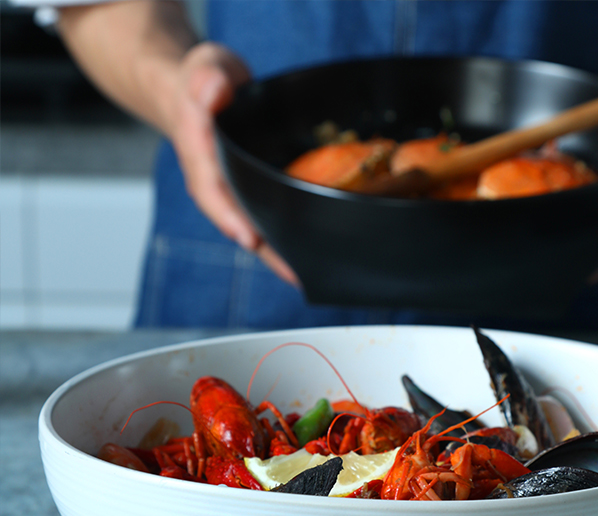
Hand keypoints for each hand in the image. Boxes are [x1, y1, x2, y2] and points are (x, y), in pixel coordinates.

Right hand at [169, 43, 300, 285]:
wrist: (200, 91)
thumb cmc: (204, 81)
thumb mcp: (205, 67)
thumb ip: (207, 78)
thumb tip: (212, 90)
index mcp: (200, 154)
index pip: (211, 190)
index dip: (230, 215)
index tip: (250, 238)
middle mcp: (215, 182)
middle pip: (237, 223)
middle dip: (265, 250)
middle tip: (294, 273)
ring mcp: (232, 192)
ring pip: (253, 228)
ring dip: (277, 255)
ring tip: (305, 277)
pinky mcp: (250, 194)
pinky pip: (266, 220)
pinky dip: (285, 239)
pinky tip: (307, 257)